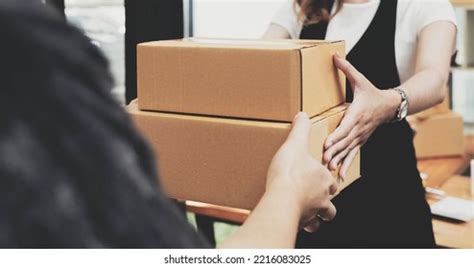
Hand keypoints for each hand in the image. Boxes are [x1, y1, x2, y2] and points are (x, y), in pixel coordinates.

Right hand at [266, 112, 337, 232]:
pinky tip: (293, 220)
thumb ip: (300, 129)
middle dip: (326, 204)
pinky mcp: (301, 224)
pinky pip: (305, 227)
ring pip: (321, 220)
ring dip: (316, 218)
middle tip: (315, 199)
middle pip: (331, 206)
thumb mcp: (295, 144)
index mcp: (324, 179)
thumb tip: (303, 115)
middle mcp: (322, 198)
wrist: (282, 198)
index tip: (321, 179)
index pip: (332, 183)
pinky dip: (301, 225)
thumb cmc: (290, 172)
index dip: (328, 182)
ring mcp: (313, 213)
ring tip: (306, 213)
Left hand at [323, 55, 400, 177]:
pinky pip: (353, 155)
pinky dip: (347, 165)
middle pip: (346, 141)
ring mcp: (361, 136)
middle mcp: (359, 127)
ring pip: (349, 150)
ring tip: (329, 170)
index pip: (346, 126)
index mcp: (357, 113)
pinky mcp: (361, 141)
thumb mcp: (360, 80)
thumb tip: (334, 55)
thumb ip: (347, 69)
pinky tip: (339, 176)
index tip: (326, 143)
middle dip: (334, 151)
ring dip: (339, 160)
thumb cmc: (373, 92)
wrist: (392, 105)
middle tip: (323, 160)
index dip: (336, 135)